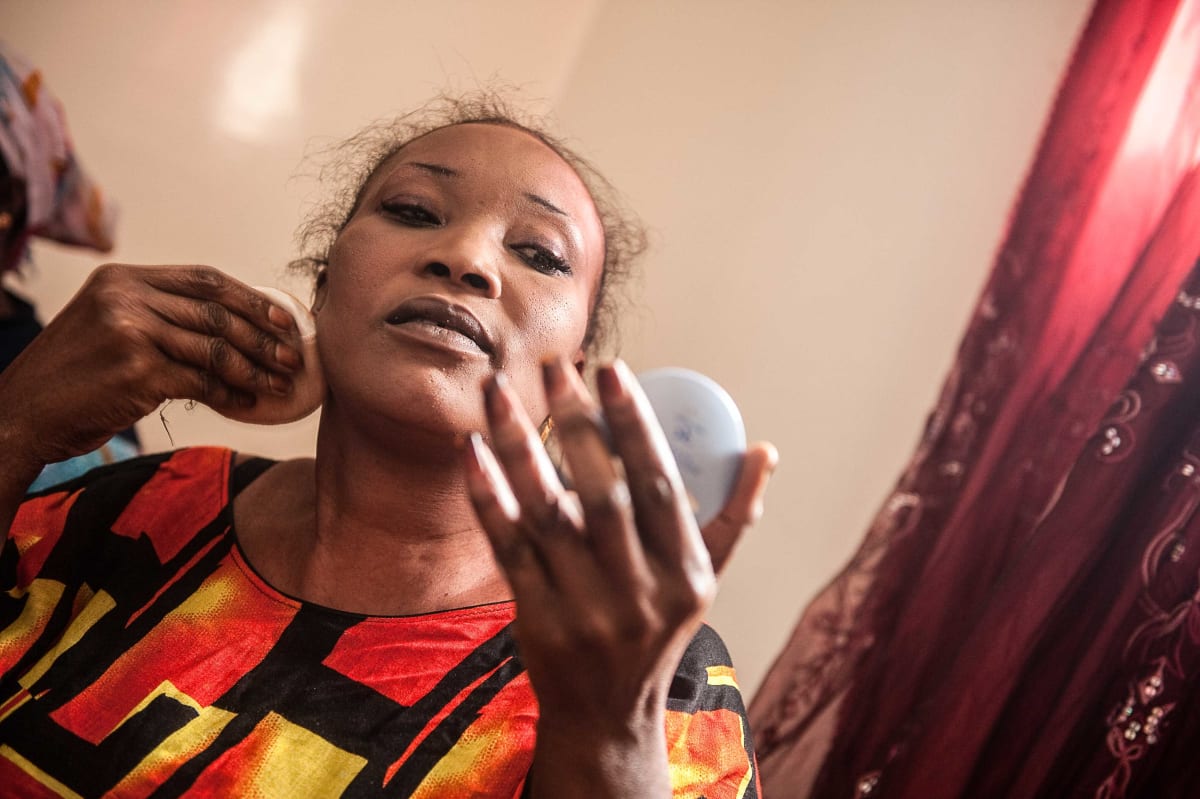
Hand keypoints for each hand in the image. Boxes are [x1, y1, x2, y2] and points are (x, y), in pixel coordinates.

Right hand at [0, 263, 302, 473]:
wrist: (25, 412)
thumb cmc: (75, 377)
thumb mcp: (108, 326)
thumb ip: (158, 315)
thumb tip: (231, 325)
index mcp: (122, 279)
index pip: (204, 279)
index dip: (250, 297)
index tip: (283, 318)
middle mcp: (126, 298)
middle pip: (216, 312)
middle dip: (263, 335)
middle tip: (294, 355)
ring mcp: (130, 332)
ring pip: (215, 348)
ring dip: (256, 369)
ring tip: (281, 383)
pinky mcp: (136, 371)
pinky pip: (201, 382)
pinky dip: (231, 394)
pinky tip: (249, 403)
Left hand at [463, 358, 774, 796]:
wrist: (608, 716)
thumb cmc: (658, 630)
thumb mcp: (706, 580)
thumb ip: (733, 514)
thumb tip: (764, 451)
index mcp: (685, 573)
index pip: (661, 486)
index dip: (636, 426)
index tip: (613, 370)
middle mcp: (639, 592)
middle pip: (602, 493)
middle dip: (575, 421)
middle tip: (554, 364)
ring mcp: (584, 608)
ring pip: (547, 513)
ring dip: (519, 445)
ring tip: (499, 390)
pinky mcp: (537, 619)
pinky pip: (508, 546)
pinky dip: (489, 496)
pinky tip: (473, 450)